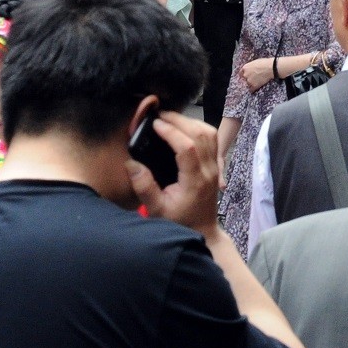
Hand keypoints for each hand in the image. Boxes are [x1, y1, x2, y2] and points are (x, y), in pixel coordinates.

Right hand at [127, 110, 222, 238]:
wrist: (202, 231)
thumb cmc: (178, 222)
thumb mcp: (156, 210)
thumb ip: (144, 187)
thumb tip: (131, 164)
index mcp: (195, 181)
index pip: (187, 147)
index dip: (171, 131)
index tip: (155, 124)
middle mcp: (209, 171)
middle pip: (200, 134)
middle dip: (180, 120)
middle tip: (160, 116)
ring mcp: (215, 166)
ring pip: (209, 133)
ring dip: (190, 122)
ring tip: (170, 120)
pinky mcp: (216, 164)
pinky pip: (213, 138)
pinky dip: (199, 128)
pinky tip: (183, 128)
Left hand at [240, 59, 273, 91]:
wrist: (270, 68)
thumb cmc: (264, 63)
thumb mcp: (254, 62)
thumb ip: (250, 67)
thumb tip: (251, 69)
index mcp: (245, 67)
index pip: (241, 73)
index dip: (244, 74)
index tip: (246, 76)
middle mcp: (245, 74)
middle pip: (244, 79)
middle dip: (248, 79)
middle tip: (253, 78)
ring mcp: (249, 81)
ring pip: (248, 84)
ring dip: (251, 84)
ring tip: (256, 82)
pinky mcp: (254, 86)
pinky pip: (251, 90)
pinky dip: (253, 89)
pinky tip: (255, 89)